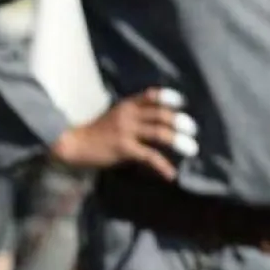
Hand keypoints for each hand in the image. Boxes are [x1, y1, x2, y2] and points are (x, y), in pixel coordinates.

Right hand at [50, 87, 198, 181]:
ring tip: (192, 149)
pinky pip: (149, 156)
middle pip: (161, 114)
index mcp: (128, 104)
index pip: (152, 95)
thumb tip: (162, 117)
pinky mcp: (124, 148)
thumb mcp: (117, 115)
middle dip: (180, 122)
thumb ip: (136, 113)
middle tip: (194, 129)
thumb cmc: (99, 131)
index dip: (170, 98)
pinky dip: (163, 166)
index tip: (184, 102)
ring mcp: (126, 131)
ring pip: (159, 133)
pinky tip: (171, 174)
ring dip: (178, 141)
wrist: (75, 144)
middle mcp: (129, 114)